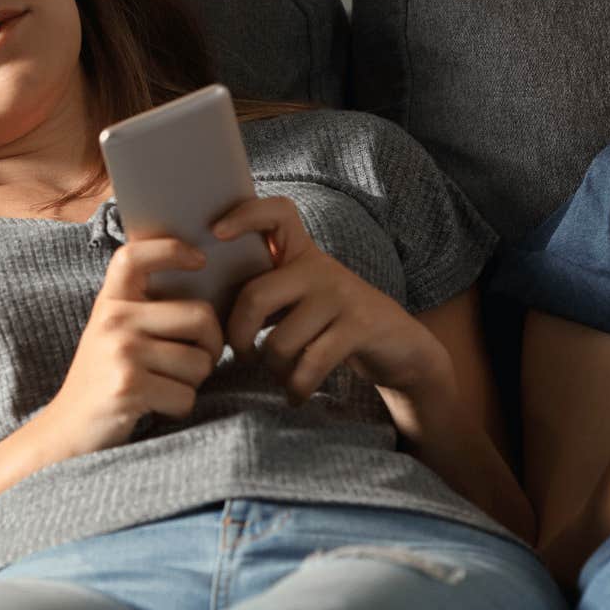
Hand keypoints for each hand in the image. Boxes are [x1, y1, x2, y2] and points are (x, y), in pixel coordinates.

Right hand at [33, 237, 224, 458]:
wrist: (65, 434)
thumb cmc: (103, 384)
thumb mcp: (114, 336)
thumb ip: (146, 312)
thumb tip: (206, 297)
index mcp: (110, 303)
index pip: (135, 256)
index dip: (172, 249)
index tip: (200, 260)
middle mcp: (113, 320)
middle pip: (201, 317)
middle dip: (212, 347)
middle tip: (196, 363)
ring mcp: (120, 351)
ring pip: (200, 362)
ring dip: (193, 384)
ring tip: (163, 388)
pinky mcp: (129, 386)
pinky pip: (187, 395)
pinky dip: (179, 408)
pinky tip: (153, 408)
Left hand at [214, 197, 450, 432]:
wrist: (400, 346)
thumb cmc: (334, 325)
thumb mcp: (303, 298)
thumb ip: (267, 293)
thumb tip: (209, 310)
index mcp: (303, 255)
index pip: (277, 213)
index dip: (244, 214)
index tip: (216, 233)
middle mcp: (321, 268)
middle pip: (256, 296)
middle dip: (239, 337)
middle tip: (243, 355)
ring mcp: (342, 295)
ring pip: (280, 341)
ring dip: (274, 370)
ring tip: (282, 376)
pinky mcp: (360, 326)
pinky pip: (309, 364)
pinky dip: (297, 388)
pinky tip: (296, 395)